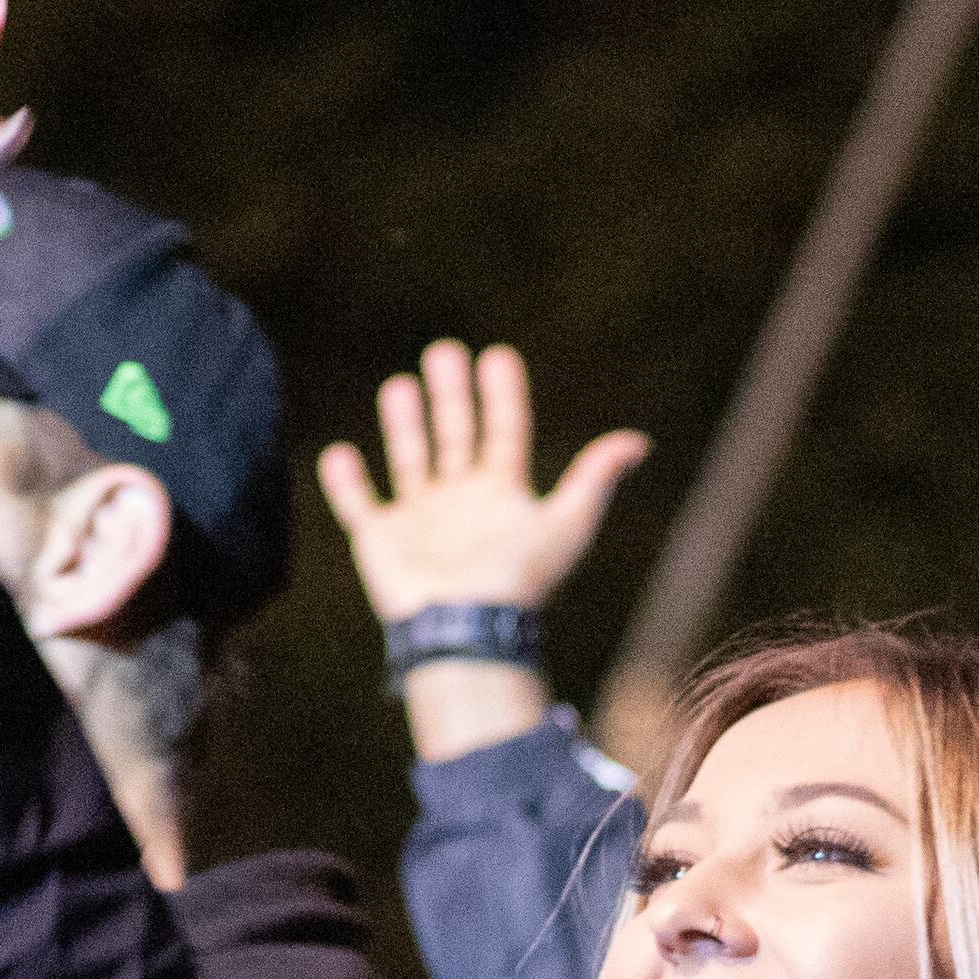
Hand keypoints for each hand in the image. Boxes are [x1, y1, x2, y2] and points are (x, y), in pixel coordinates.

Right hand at [318, 342, 647, 762]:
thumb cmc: (519, 578)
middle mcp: (462, 502)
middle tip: (444, 351)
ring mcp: (421, 521)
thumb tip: (638, 442)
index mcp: (502, 494)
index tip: (498, 357)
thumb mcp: (566, 522)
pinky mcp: (381, 541)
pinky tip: (339, 453)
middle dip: (450, 396)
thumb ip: (595, 478)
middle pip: (455, 437)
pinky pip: (359, 506)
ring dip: (405, 425)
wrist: (467, 626)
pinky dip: (346, 483)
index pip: (505, 432)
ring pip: (410, 461)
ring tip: (398, 386)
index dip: (503, 397)